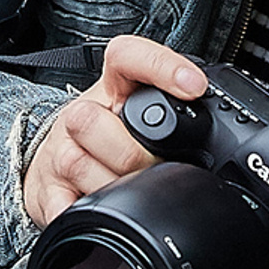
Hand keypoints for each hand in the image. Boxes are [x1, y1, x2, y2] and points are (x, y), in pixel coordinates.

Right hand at [21, 35, 206, 227]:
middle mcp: (81, 113)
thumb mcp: (139, 117)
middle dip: (134, 154)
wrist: (56, 164)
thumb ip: (171, 117)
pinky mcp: (47, 187)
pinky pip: (62, 203)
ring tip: (130, 191)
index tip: (193, 85)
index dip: (160, 66)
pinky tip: (100, 212)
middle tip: (156, 167)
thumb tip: (220, 142)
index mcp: (113, 89)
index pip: (128, 56)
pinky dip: (81, 212)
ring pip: (78, 163)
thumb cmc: (110, 139)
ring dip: (112, 187)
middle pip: (92, 120)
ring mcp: (60, 149)